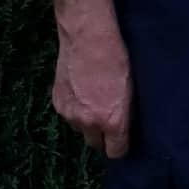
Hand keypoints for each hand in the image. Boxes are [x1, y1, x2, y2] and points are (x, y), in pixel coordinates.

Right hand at [52, 24, 132, 157]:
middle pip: (96, 144)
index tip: (124, 140)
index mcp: (112, 120)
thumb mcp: (132, 88)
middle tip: (110, 121)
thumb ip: (126, 113)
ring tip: (95, 102)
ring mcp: (69, 114)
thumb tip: (125, 126)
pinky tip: (82, 93)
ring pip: (81, 130)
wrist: (87, 37)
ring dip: (88, 123)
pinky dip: (76, 110)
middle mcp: (88, 123)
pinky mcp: (57, 103)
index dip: (121, 147)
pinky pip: (69, 116)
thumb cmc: (117, 57)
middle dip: (103, 137)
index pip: (116, 152)